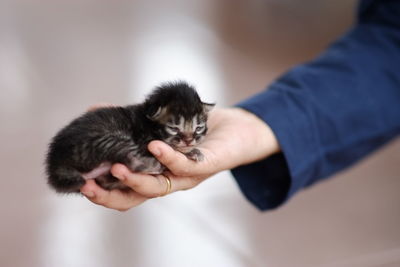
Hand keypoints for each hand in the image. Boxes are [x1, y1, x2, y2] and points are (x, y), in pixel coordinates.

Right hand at [81, 108, 279, 210]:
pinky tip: (154, 146)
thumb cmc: (195, 128)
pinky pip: (184, 164)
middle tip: (87, 187)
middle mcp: (168, 180)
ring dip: (136, 180)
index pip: (124, 190)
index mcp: (154, 174)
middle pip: (135, 198)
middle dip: (110, 195)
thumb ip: (131, 120)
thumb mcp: (157, 123)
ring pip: (158, 188)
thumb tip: (94, 109)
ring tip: (118, 168)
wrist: (236, 129)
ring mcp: (186, 176)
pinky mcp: (205, 165)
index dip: (102, 191)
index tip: (80, 183)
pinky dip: (168, 156)